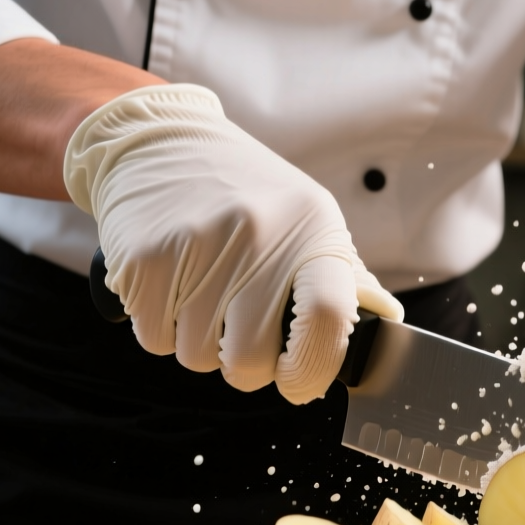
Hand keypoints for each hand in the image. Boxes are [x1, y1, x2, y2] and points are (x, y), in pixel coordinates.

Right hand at [63, 84, 402, 403]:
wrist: (159, 141)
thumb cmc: (243, 191)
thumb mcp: (308, 218)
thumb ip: (344, 278)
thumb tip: (381, 329)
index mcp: (311, 230)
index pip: (328, 315)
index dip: (314, 368)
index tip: (300, 383)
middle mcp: (257, 235)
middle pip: (250, 360)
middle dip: (244, 366)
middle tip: (238, 332)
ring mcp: (197, 246)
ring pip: (198, 358)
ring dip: (199, 343)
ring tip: (201, 290)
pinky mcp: (143, 259)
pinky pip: (155, 341)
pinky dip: (160, 328)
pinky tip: (170, 283)